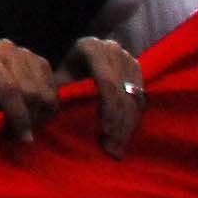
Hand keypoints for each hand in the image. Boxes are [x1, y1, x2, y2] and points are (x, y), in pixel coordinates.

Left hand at [0, 40, 58, 143]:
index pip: (9, 89)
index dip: (19, 116)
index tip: (23, 139)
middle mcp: (5, 49)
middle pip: (30, 91)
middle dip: (30, 119)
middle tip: (23, 136)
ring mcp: (25, 53)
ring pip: (45, 92)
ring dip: (41, 115)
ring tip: (27, 125)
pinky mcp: (39, 61)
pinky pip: (54, 89)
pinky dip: (49, 107)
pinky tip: (34, 114)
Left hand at [61, 36, 145, 155]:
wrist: (80, 54)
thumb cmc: (64, 69)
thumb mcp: (59, 77)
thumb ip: (59, 92)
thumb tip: (57, 117)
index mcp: (91, 48)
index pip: (107, 82)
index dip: (109, 108)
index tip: (106, 132)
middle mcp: (113, 51)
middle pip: (122, 91)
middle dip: (119, 123)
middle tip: (112, 149)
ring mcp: (128, 59)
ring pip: (133, 98)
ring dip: (128, 126)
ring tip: (117, 149)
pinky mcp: (138, 70)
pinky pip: (140, 99)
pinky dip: (133, 119)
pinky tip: (124, 136)